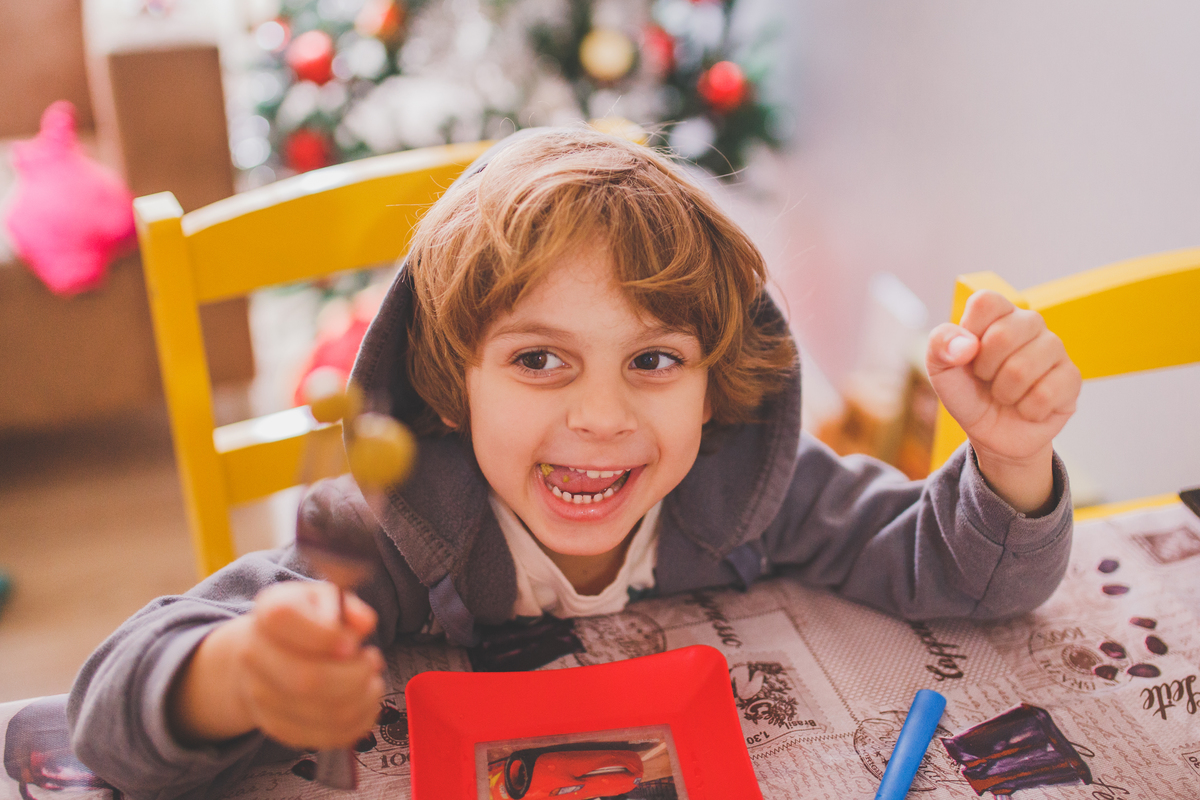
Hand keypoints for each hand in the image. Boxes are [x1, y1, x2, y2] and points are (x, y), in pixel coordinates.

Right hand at [169, 581, 384, 749]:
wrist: (266, 652)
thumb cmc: (305, 621)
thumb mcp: (327, 598)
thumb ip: (349, 606)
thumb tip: (364, 624)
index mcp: (269, 614)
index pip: (286, 622)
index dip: (328, 635)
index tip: (353, 641)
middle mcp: (255, 656)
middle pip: (308, 680)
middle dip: (355, 674)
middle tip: (371, 661)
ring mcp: (261, 697)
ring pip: (323, 713)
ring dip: (363, 698)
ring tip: (370, 679)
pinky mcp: (279, 728)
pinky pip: (326, 737)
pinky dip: (359, 721)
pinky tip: (364, 700)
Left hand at [926, 290, 1080, 512]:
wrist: (990, 432)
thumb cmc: (968, 392)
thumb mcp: (941, 370)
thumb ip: (940, 346)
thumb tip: (967, 344)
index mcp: (998, 314)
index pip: (986, 301)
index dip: (970, 331)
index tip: (967, 353)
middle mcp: (1030, 324)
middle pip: (1004, 334)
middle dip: (984, 368)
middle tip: (986, 378)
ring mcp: (1055, 349)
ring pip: (1023, 368)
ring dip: (1004, 392)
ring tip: (1005, 394)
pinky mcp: (1072, 378)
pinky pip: (1045, 393)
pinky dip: (1026, 409)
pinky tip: (1026, 407)